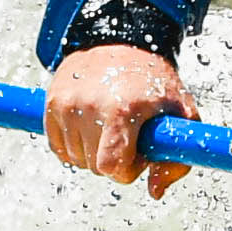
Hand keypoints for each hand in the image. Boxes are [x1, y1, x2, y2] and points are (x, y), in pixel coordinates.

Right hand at [47, 40, 192, 198]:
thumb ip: (175, 158)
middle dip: (114, 160)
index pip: (111, 167)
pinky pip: (59, 147)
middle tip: (128, 135)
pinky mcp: (51, 103)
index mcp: (123, 110)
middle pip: (94, 167)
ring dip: (94, 152)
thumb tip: (155, 191)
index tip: (139, 153)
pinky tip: (92, 124)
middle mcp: (88, 106)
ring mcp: (65, 104)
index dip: (128, 170)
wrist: (120, 39)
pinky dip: (75, 144)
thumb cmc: (154, 80)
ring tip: (110, 125)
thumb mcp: (180, 112)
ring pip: (76, 159)